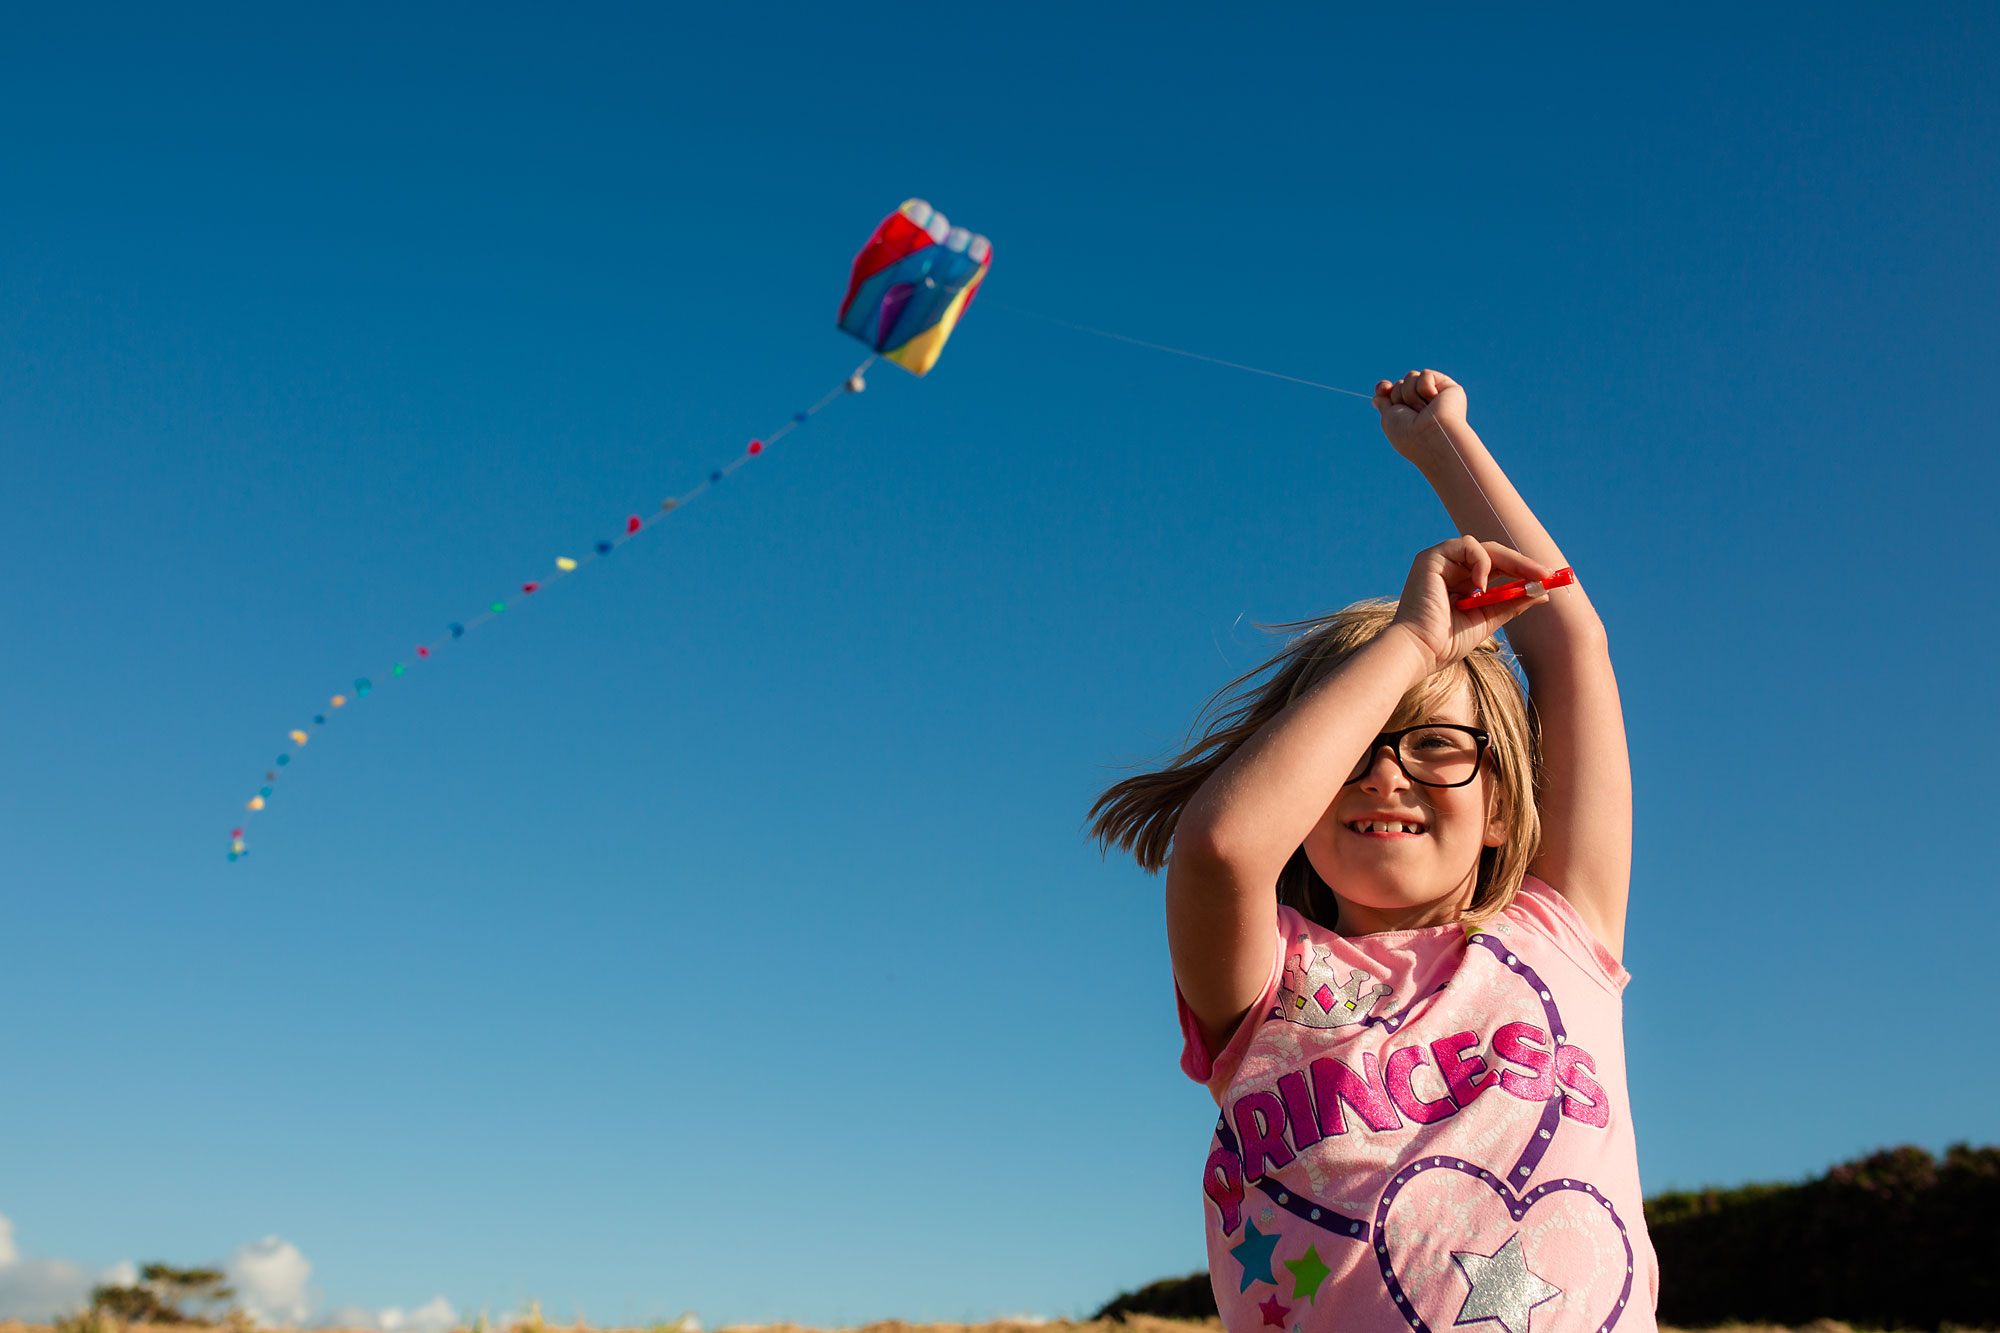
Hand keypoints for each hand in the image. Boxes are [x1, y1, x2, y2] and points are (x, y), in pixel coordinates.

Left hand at [1373, 369, 1466, 464]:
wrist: (1432, 436)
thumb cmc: (1409, 434)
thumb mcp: (1389, 420)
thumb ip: (1384, 405)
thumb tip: (1376, 397)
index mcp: (1408, 414)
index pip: (1393, 392)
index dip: (1385, 388)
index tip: (1383, 389)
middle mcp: (1422, 404)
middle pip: (1401, 383)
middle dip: (1398, 395)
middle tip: (1409, 411)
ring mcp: (1436, 395)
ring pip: (1412, 376)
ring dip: (1410, 393)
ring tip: (1422, 409)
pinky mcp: (1448, 388)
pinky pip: (1426, 374)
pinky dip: (1425, 386)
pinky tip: (1434, 400)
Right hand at [1389, 536, 1554, 674]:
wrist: (1421, 651)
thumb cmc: (1447, 642)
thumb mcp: (1488, 619)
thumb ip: (1511, 603)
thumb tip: (1542, 593)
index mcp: (1461, 583)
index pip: (1497, 568)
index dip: (1523, 571)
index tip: (1548, 579)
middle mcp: (1450, 569)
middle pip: (1494, 555)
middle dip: (1524, 564)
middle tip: (1547, 574)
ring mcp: (1440, 561)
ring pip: (1485, 548)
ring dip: (1510, 562)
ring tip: (1525, 580)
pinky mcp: (1431, 558)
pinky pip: (1467, 546)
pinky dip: (1482, 562)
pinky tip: (1481, 586)